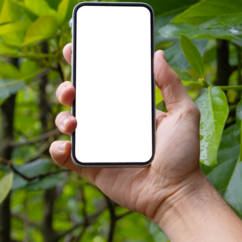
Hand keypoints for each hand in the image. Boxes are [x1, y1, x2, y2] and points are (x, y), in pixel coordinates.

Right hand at [50, 44, 207, 223]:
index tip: (72, 49)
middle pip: (80, 100)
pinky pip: (66, 157)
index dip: (86, 66)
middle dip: (67, 89)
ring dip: (62, 118)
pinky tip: (64, 145)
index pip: (103, 83)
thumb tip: (156, 54)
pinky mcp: (91, 168)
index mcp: (128, 109)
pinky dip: (58, 150)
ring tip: (73, 122)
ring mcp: (98, 145)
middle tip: (71, 89)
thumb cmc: (184, 154)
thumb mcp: (183, 113)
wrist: (176, 192)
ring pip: (68, 124)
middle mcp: (110, 124)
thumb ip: (171, 84)